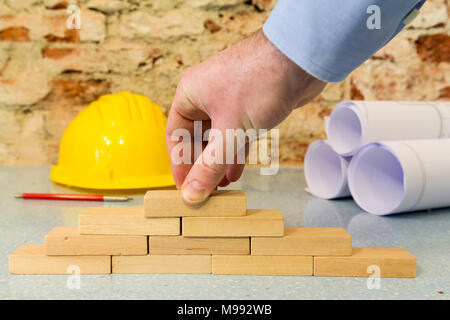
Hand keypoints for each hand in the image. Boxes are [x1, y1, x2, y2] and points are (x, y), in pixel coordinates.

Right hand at [166, 30, 325, 203]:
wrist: (300, 58)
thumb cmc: (259, 83)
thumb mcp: (229, 132)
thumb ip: (209, 166)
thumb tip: (192, 193)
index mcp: (190, 95)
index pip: (175, 136)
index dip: (179, 165)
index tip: (185, 189)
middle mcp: (206, 96)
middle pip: (196, 139)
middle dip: (201, 166)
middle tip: (205, 191)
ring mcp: (230, 100)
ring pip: (218, 138)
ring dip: (219, 162)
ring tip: (221, 187)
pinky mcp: (251, 106)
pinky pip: (237, 134)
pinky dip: (235, 152)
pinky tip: (236, 171)